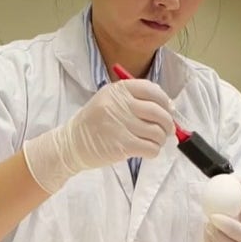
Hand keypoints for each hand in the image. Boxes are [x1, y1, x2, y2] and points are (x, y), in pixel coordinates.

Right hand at [23, 79, 173, 192]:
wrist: (72, 144)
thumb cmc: (94, 123)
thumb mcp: (109, 100)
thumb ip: (134, 99)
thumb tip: (168, 107)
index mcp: (118, 90)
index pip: (152, 90)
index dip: (165, 101)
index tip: (168, 110)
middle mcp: (120, 104)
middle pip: (158, 112)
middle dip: (168, 123)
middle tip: (167, 130)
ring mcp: (121, 125)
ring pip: (157, 132)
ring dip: (161, 139)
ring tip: (154, 141)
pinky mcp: (122, 145)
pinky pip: (151, 148)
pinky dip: (154, 151)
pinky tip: (147, 150)